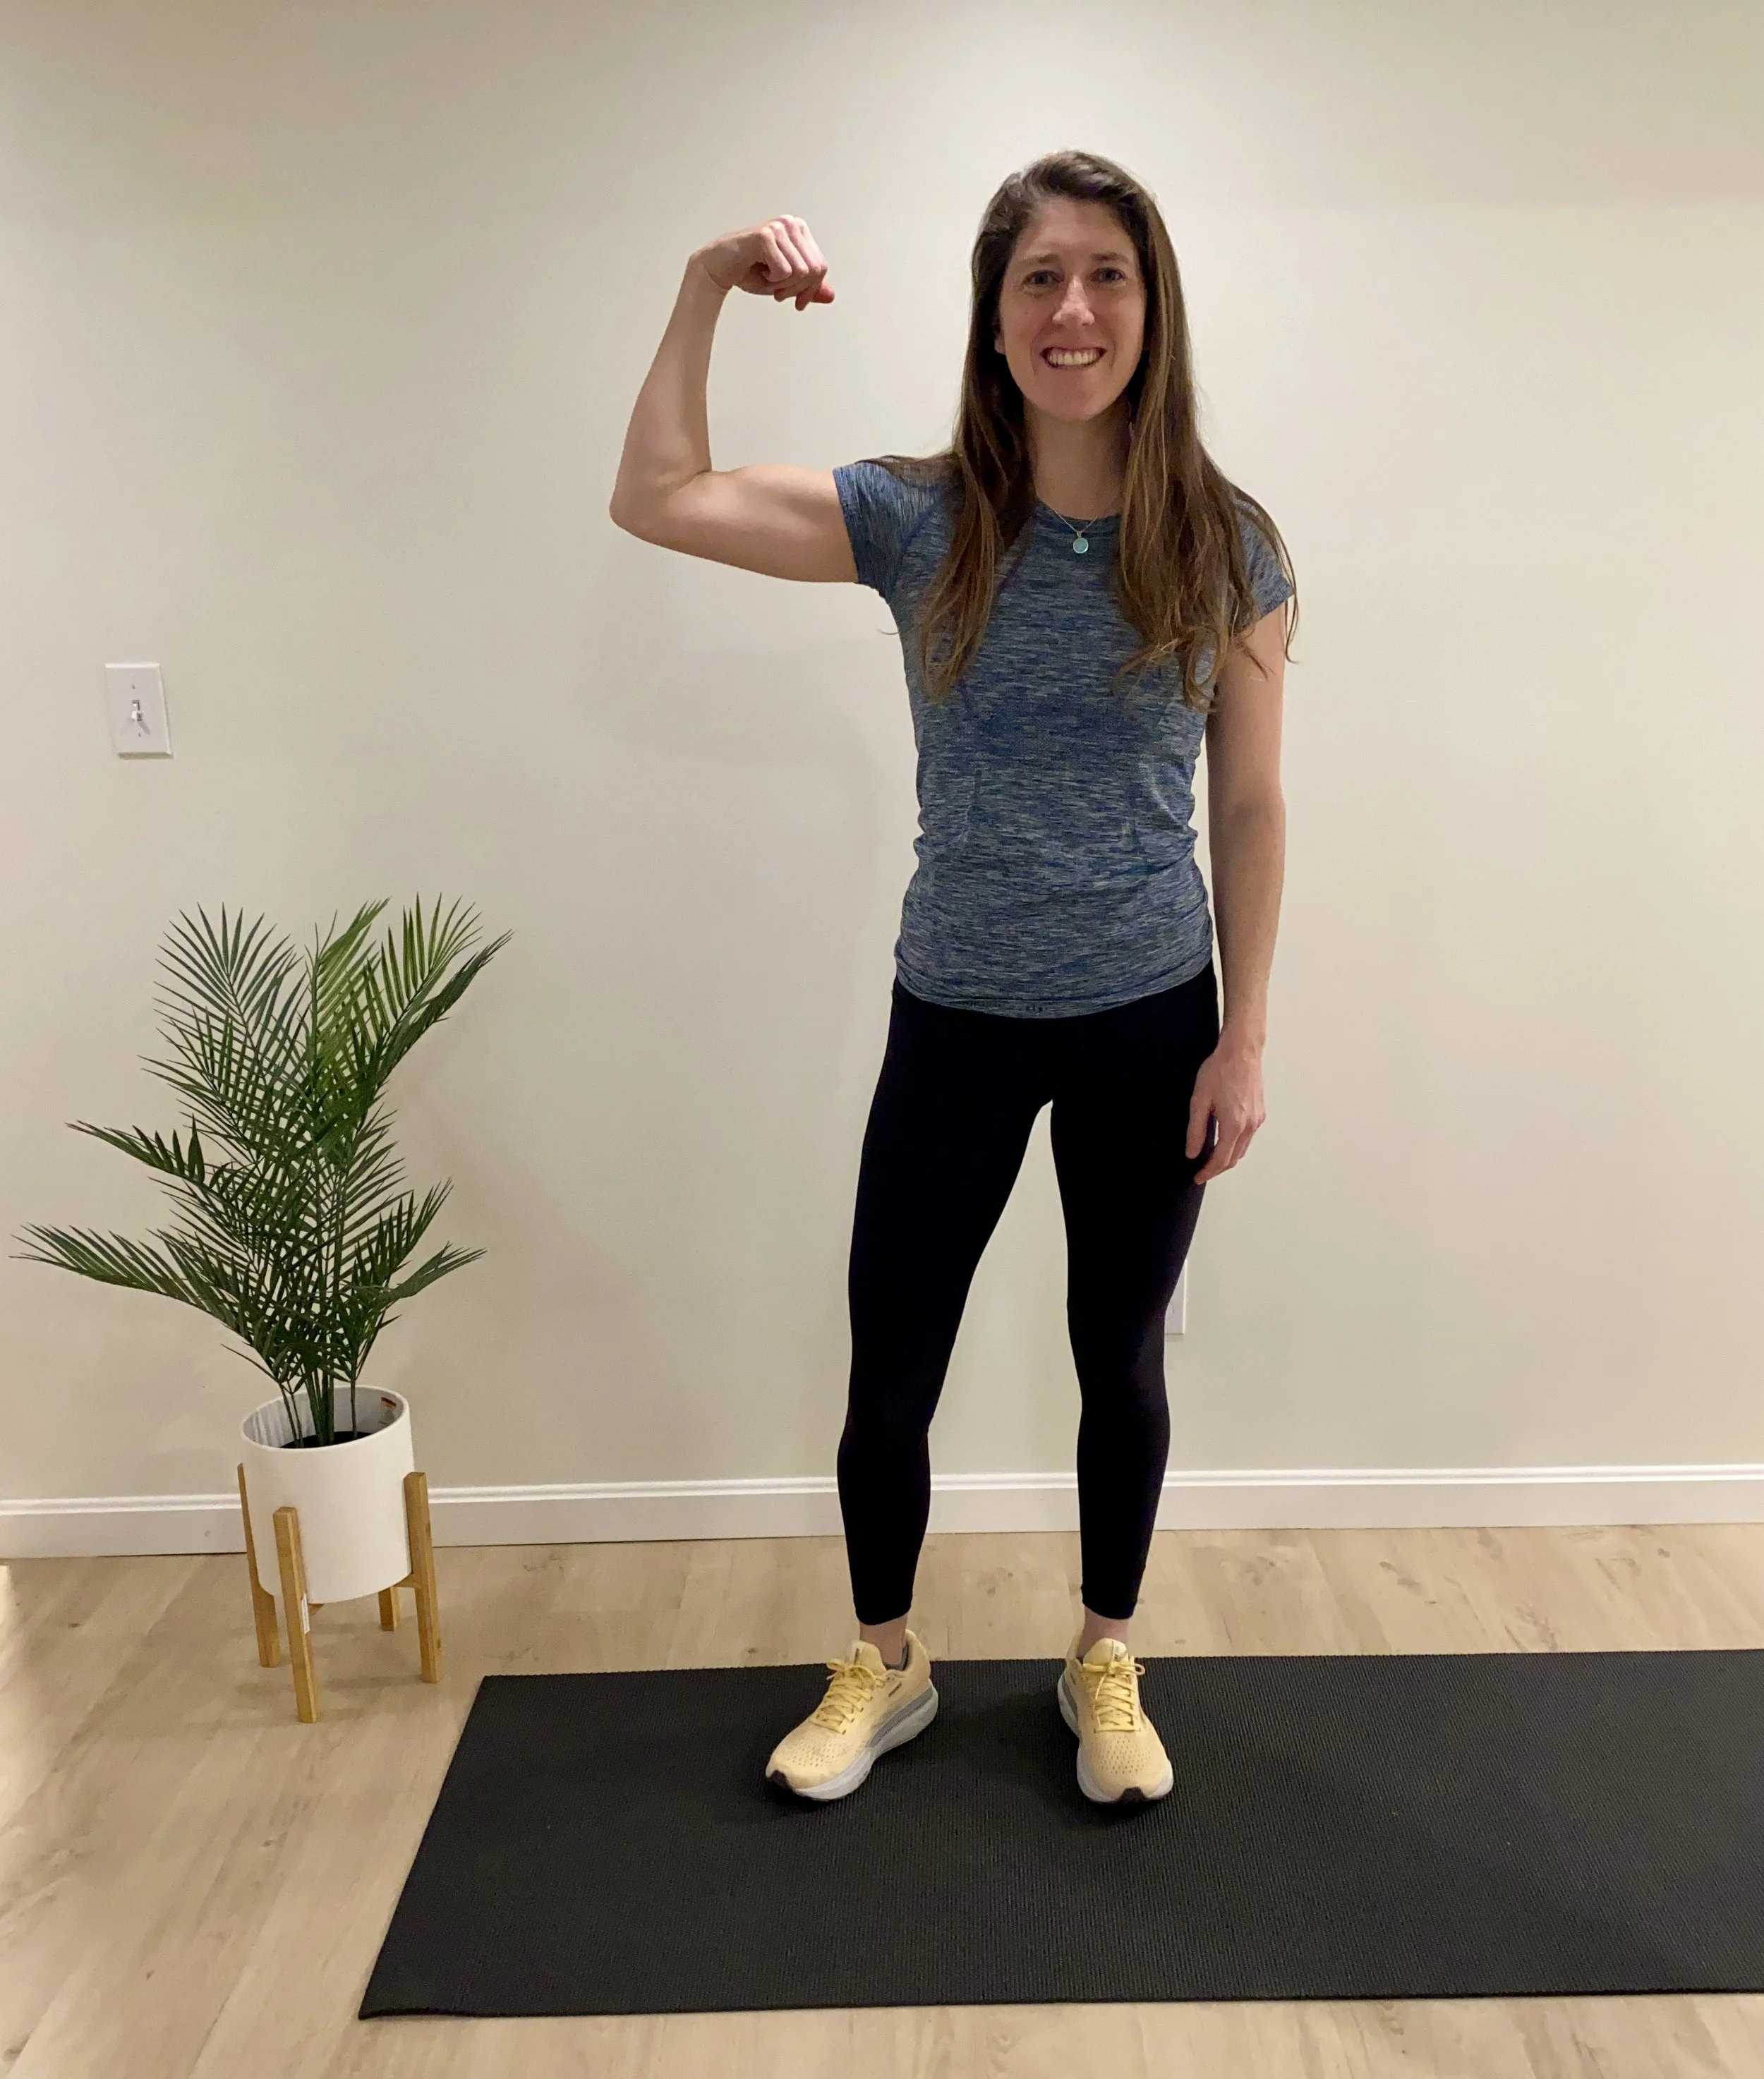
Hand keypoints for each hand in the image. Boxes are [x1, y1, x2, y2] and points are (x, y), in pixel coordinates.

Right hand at [694, 216, 834, 309]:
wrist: (719, 268)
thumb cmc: (750, 271)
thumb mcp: (785, 283)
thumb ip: (807, 287)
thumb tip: (831, 296)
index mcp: (799, 231)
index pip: (821, 266)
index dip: (811, 290)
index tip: (798, 303)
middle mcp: (792, 224)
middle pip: (814, 270)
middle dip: (797, 290)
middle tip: (779, 293)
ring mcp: (779, 227)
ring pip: (801, 272)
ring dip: (783, 286)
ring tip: (768, 279)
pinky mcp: (766, 236)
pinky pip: (784, 271)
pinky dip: (772, 280)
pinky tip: (759, 270)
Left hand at [1186, 1037, 1265, 1183]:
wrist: (1241, 1051)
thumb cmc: (1220, 1070)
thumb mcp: (1199, 1100)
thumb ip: (1195, 1130)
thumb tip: (1192, 1153)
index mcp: (1234, 1125)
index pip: (1221, 1160)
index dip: (1208, 1172)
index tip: (1197, 1177)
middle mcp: (1250, 1126)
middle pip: (1234, 1159)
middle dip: (1217, 1168)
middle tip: (1202, 1171)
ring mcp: (1258, 1120)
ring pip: (1242, 1149)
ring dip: (1227, 1157)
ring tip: (1210, 1158)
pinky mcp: (1260, 1112)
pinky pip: (1248, 1137)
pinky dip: (1236, 1144)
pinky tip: (1224, 1139)